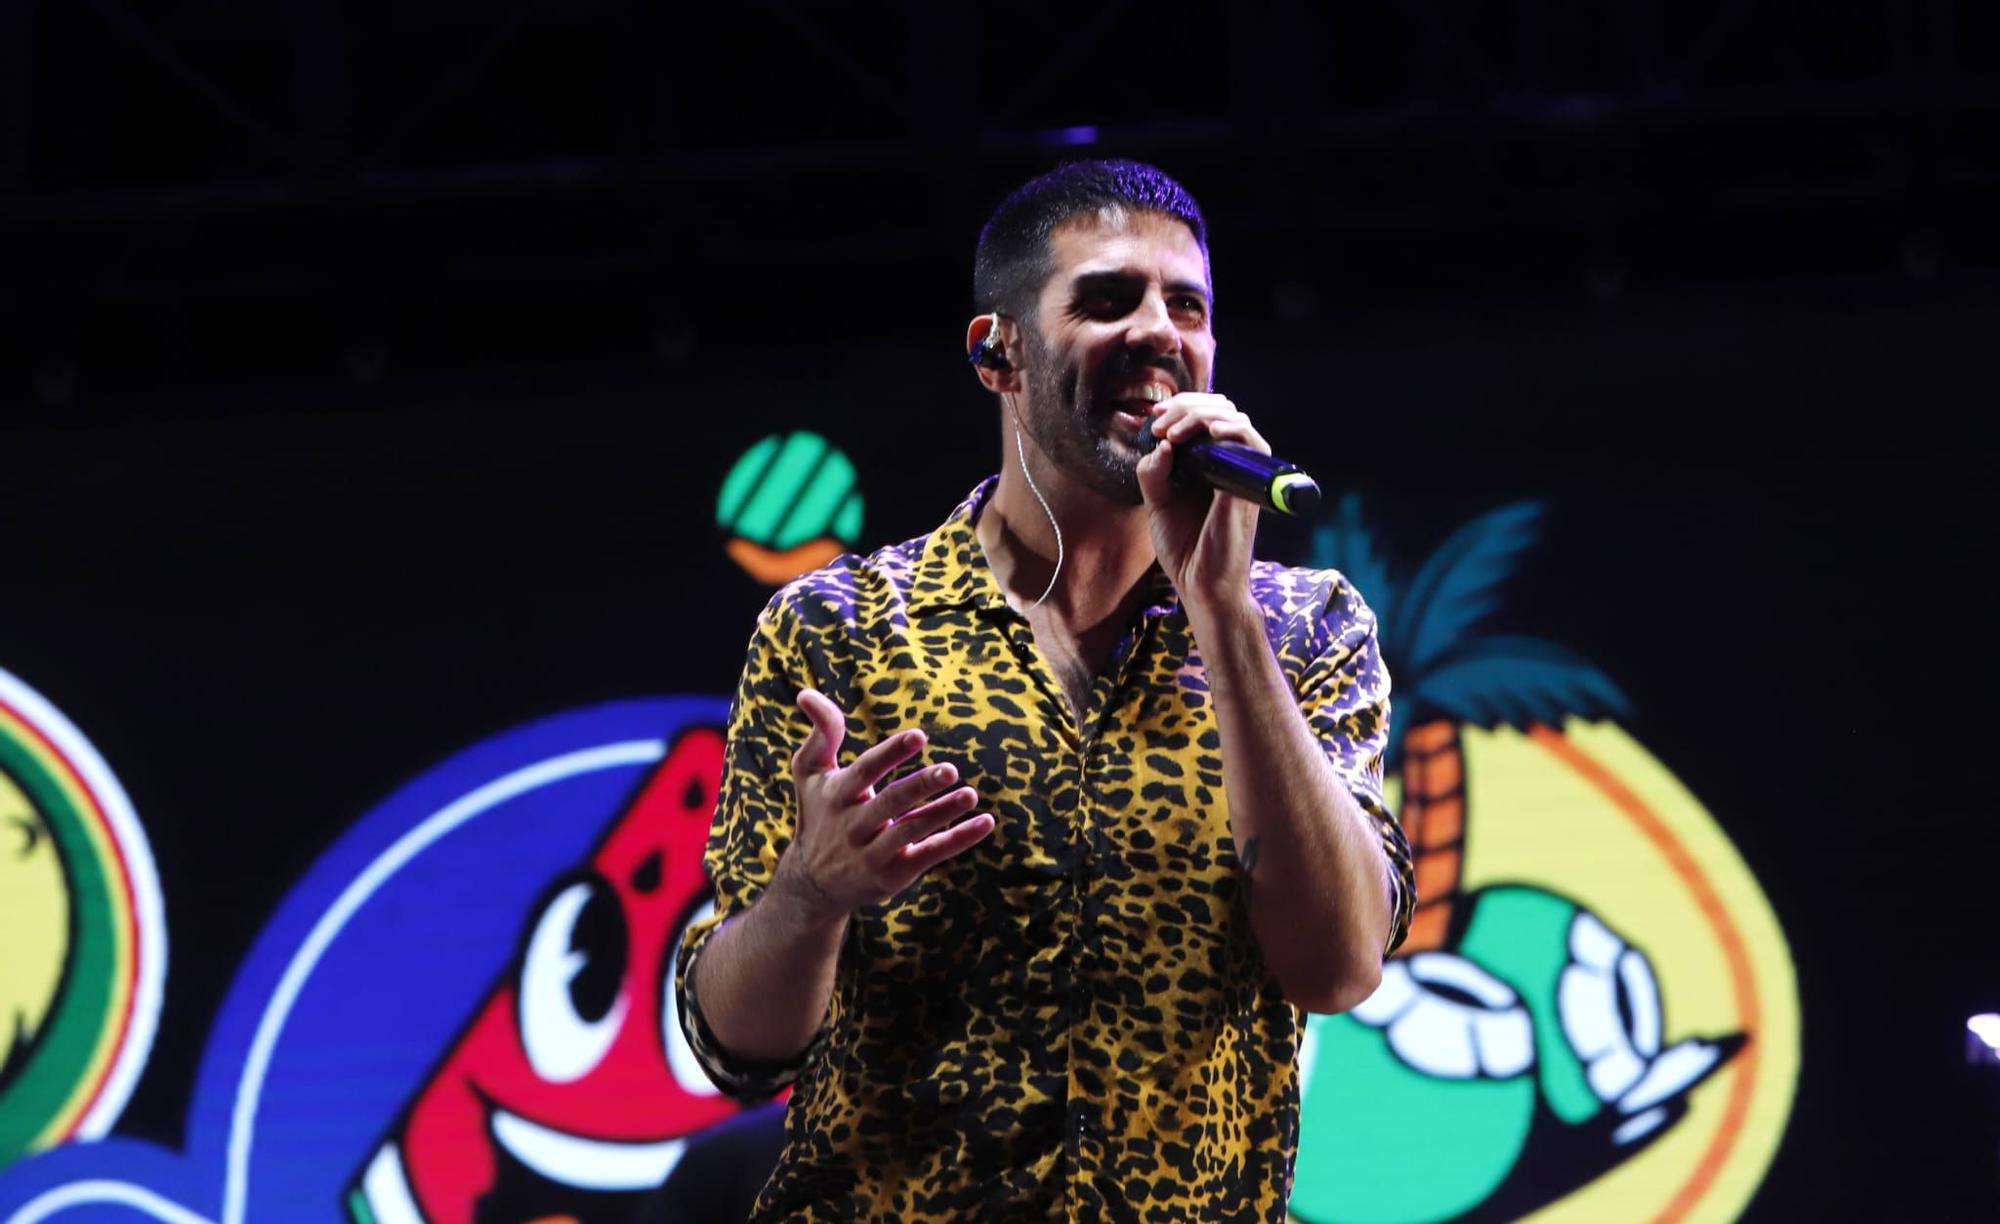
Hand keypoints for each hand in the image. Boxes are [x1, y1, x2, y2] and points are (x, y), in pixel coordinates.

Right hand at [774, 688, 994, 923]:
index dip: (890, 754)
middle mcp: (853, 826)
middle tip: (951, 769)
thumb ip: (820, 734)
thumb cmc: (820, 814)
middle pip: (890, 804)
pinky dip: (958, 839)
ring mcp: (874, 853)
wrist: (813, 884)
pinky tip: (985, 822)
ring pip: (912, 830)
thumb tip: (806, 693)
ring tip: (971, 795)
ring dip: (943, 812)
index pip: (864, 772)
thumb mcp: (810, 774)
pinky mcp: (895, 874)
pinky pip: (930, 854)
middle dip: (920, 786)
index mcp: (837, 796)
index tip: (918, 736)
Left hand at [1134, 393, 1269, 608]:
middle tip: (1159, 425)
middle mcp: (1228, 464)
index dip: (1179, 408)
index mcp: (1207, 465)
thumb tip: (1161, 444)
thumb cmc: (1185, 549)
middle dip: (1186, 406)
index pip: (1203, 417)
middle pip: (1219, 409)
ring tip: (1173, 433)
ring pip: (1234, 419)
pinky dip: (1230, 428)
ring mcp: (1241, 473)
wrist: (1202, 586)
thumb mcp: (1157, 505)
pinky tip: (1208, 432)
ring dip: (1200, 415)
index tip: (1153, 420)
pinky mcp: (1249, 485)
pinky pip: (1251, 442)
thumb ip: (1154, 473)